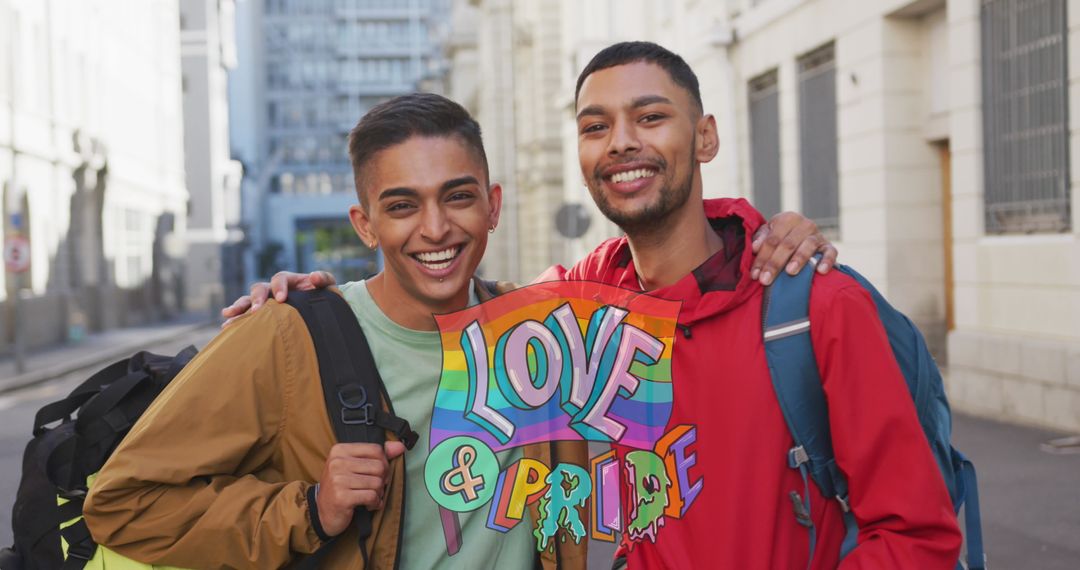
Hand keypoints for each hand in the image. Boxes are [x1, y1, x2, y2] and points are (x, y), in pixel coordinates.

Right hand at [220, 271, 337, 327]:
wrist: (321, 311)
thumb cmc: (324, 297)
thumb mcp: (328, 287)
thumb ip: (324, 279)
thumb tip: (313, 278)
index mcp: (289, 281)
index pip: (279, 278)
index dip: (279, 286)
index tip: (281, 299)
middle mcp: (274, 289)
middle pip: (259, 288)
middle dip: (256, 299)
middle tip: (256, 311)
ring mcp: (266, 302)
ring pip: (248, 301)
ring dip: (239, 307)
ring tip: (229, 315)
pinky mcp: (262, 315)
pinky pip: (246, 315)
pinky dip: (237, 319)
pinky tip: (227, 327)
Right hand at [316, 441, 405, 536]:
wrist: (323, 513)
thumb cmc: (342, 487)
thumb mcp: (355, 466)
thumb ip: (377, 454)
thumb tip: (400, 446)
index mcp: (340, 450)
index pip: (376, 449)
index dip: (384, 463)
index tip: (378, 474)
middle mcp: (337, 462)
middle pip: (379, 466)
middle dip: (382, 480)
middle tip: (375, 488)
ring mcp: (338, 480)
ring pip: (377, 483)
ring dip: (378, 493)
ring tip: (370, 497)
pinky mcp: (342, 497)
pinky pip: (372, 496)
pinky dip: (375, 503)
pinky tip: (368, 505)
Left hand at [750, 212, 837, 285]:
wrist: (802, 239)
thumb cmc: (780, 238)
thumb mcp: (768, 235)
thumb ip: (760, 239)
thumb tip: (754, 247)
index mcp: (787, 219)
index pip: (772, 240)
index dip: (762, 258)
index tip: (754, 275)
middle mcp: (804, 224)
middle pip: (787, 244)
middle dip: (775, 263)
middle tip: (765, 280)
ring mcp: (818, 235)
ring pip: (808, 246)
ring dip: (799, 259)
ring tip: (790, 272)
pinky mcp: (829, 246)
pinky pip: (830, 253)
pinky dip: (827, 261)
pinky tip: (820, 271)